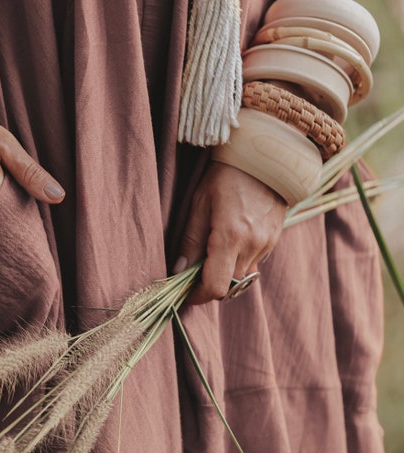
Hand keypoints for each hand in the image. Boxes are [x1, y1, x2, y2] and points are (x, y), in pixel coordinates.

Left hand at [173, 161, 285, 304]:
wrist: (265, 158)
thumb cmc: (226, 176)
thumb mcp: (199, 204)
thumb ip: (190, 241)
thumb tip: (179, 271)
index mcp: (230, 237)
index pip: (215, 286)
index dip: (198, 295)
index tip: (185, 292)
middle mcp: (252, 245)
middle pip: (229, 286)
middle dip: (209, 284)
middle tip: (193, 274)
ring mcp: (266, 244)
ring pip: (242, 276)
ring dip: (225, 273)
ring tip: (211, 254)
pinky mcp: (273, 240)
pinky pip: (253, 262)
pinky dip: (238, 261)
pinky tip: (230, 242)